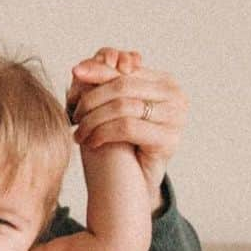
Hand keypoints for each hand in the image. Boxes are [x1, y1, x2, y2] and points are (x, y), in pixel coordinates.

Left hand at [66, 47, 188, 204]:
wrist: (136, 182)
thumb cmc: (124, 143)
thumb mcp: (116, 108)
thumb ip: (106, 85)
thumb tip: (78, 68)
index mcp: (166, 82)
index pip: (127, 71)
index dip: (100, 70)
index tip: (75, 73)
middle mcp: (176, 96)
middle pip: (124, 86)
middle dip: (94, 97)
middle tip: (74, 112)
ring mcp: (176, 118)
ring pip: (123, 107)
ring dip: (94, 118)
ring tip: (78, 131)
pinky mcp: (169, 139)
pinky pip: (127, 127)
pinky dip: (103, 133)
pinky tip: (90, 142)